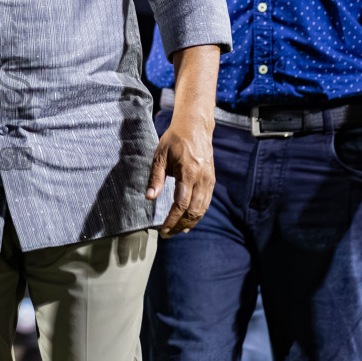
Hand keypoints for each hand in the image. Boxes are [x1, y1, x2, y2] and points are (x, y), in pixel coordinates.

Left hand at [148, 110, 215, 236]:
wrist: (196, 126)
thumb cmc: (175, 139)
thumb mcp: (160, 155)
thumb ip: (156, 177)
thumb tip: (150, 197)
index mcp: (188, 172)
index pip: (181, 204)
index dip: (173, 219)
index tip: (164, 229)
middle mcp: (202, 179)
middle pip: (194, 211)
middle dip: (180, 225)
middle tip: (167, 234)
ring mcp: (209, 180)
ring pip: (202, 209)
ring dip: (190, 222)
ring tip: (177, 230)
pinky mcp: (211, 179)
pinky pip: (206, 202)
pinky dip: (198, 214)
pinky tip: (189, 221)